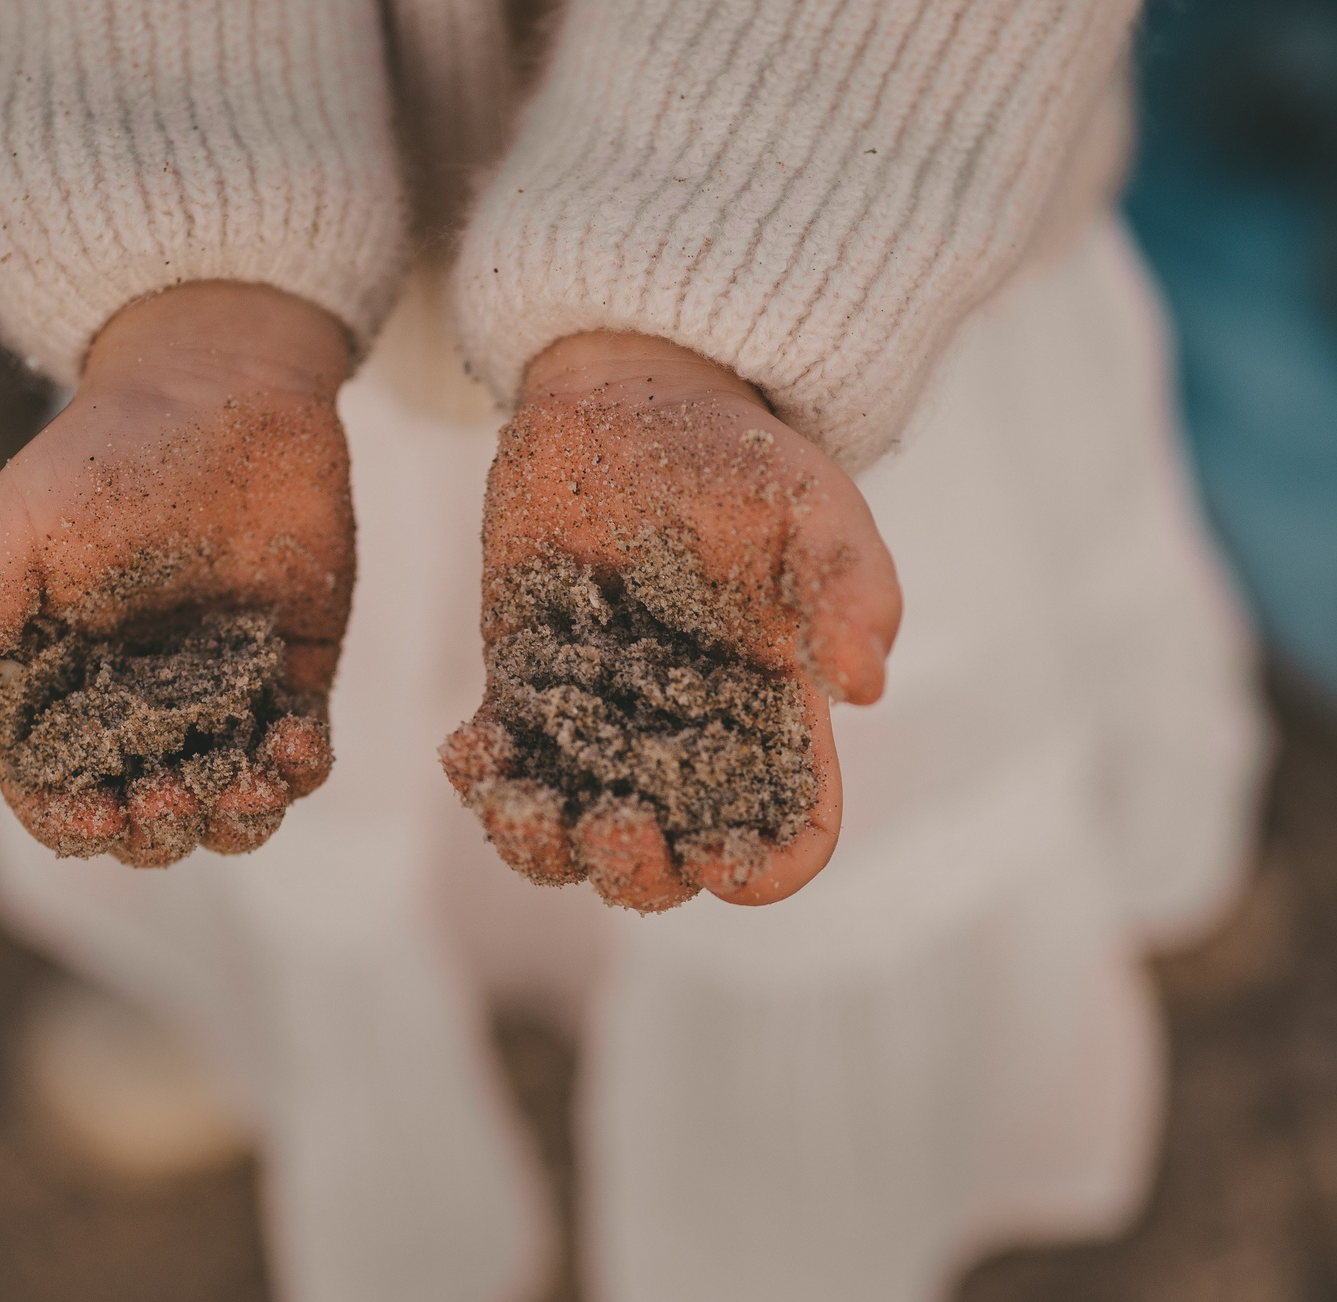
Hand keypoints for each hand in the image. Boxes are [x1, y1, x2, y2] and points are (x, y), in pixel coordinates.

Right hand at [0, 282, 353, 865]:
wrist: (225, 389)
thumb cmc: (106, 454)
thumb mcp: (20, 531)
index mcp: (61, 687)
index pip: (56, 787)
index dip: (70, 820)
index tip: (93, 815)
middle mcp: (140, 706)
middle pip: (146, 813)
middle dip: (157, 826)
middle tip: (168, 796)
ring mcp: (222, 695)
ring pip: (228, 802)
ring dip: (235, 817)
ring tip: (246, 790)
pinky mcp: (292, 673)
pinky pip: (299, 753)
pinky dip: (297, 769)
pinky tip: (294, 749)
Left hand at [443, 332, 901, 909]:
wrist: (630, 394)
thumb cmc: (740, 455)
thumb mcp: (814, 508)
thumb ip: (852, 588)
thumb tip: (867, 687)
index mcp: (775, 722)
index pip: (787, 833)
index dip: (763, 869)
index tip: (723, 860)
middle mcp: (689, 744)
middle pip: (671, 863)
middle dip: (639, 871)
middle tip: (611, 823)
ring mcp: (602, 725)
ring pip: (574, 837)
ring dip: (545, 847)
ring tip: (519, 805)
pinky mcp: (524, 691)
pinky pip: (504, 769)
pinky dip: (484, 780)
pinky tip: (468, 749)